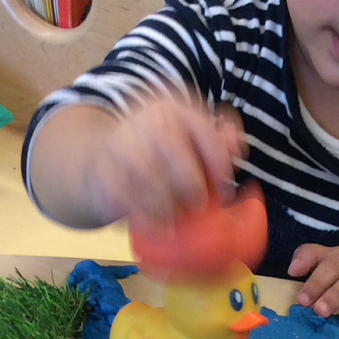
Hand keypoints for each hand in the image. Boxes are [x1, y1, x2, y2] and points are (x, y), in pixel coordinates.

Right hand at [83, 95, 247, 226]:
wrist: (102, 158)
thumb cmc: (158, 153)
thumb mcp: (188, 141)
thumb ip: (217, 143)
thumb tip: (237, 145)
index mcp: (174, 110)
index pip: (204, 133)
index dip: (219, 165)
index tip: (225, 191)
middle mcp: (147, 120)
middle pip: (178, 158)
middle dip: (193, 188)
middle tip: (198, 207)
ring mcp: (122, 143)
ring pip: (152, 182)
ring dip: (167, 207)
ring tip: (174, 219)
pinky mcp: (104, 170)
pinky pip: (128, 200)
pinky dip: (145, 219)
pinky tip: (155, 228)